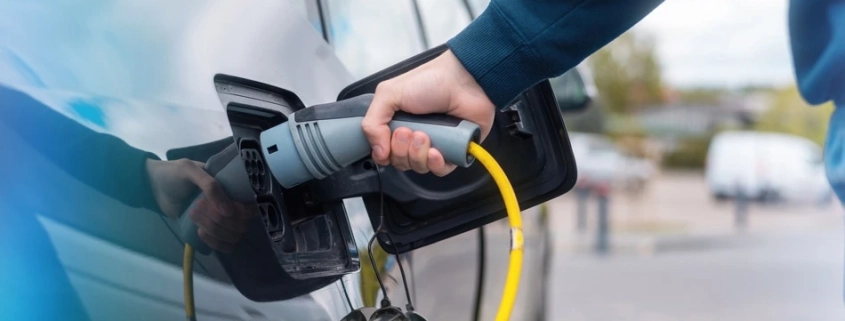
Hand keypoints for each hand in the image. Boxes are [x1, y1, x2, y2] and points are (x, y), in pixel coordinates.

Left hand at [146, 159, 256, 252]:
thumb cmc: (173, 173)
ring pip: (233, 236)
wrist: (153, 186)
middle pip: (241, 224)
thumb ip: (210, 185)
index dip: (243, 212)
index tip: (228, 209)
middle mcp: (230, 204)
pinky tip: (200, 233)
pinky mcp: (209, 230)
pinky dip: (215, 243)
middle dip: (220, 221)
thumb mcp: (190, 170)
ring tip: (194, 216)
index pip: (250, 206)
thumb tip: (229, 211)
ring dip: (214, 231)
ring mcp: (220, 219)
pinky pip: (223, 245)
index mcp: (230, 186)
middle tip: (197, 207)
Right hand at [362, 50, 494, 176]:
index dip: (385, 151)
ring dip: (418, 155)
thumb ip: (372, 122)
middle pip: (400, 162)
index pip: (384, 152)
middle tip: (410, 131)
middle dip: (402, 150)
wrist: (465, 80)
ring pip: (419, 168)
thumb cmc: (430, 81)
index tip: (391, 135)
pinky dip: (436, 164)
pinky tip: (437, 151)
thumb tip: (378, 153)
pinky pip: (440, 171)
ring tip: (425, 135)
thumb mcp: (389, 93)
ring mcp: (434, 145)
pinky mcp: (454, 151)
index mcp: (397, 123)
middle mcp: (414, 136)